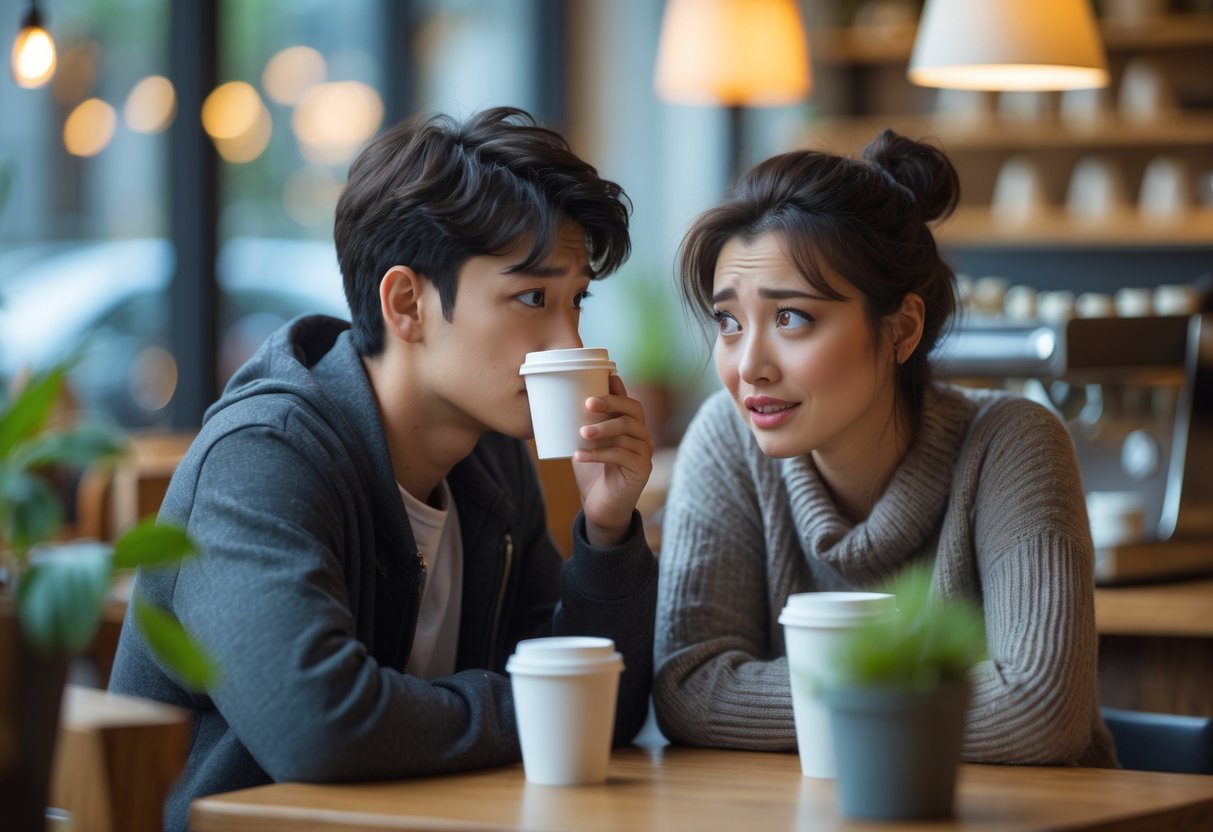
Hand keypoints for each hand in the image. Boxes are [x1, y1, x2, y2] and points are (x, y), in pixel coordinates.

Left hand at [571, 373, 653, 547]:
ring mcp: (645, 453)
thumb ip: (585, 422)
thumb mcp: (587, 442)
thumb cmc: (593, 471)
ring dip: (602, 430)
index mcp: (632, 427)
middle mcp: (643, 437)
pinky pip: (621, 456)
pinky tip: (579, 455)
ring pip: (627, 433)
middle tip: (587, 403)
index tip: (600, 382)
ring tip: (581, 432)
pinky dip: (598, 454)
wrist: (600, 506)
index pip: (630, 402)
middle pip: (633, 412)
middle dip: (611, 404)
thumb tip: (568, 398)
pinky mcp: (642, 470)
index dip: (617, 392)